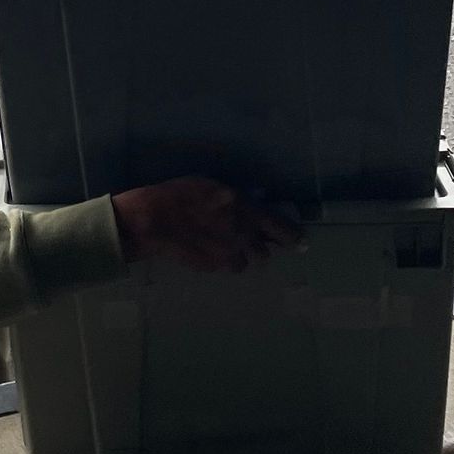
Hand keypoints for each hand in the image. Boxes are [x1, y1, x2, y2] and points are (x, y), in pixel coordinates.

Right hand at [111, 178, 298, 273]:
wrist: (152, 221)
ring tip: (222, 247)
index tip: (302, 244)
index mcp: (244, 208)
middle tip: (245, 241)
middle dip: (257, 248)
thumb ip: (234, 198)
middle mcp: (242, 234)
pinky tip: (205, 251)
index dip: (293, 238)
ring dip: (239, 256)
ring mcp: (228, 253)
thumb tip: (254, 202)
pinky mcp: (213, 268)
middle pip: (264, 252)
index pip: (279, 228)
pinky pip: (224, 267)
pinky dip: (220, 262)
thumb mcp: (210, 185)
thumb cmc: (178, 195)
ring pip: (245, 263)